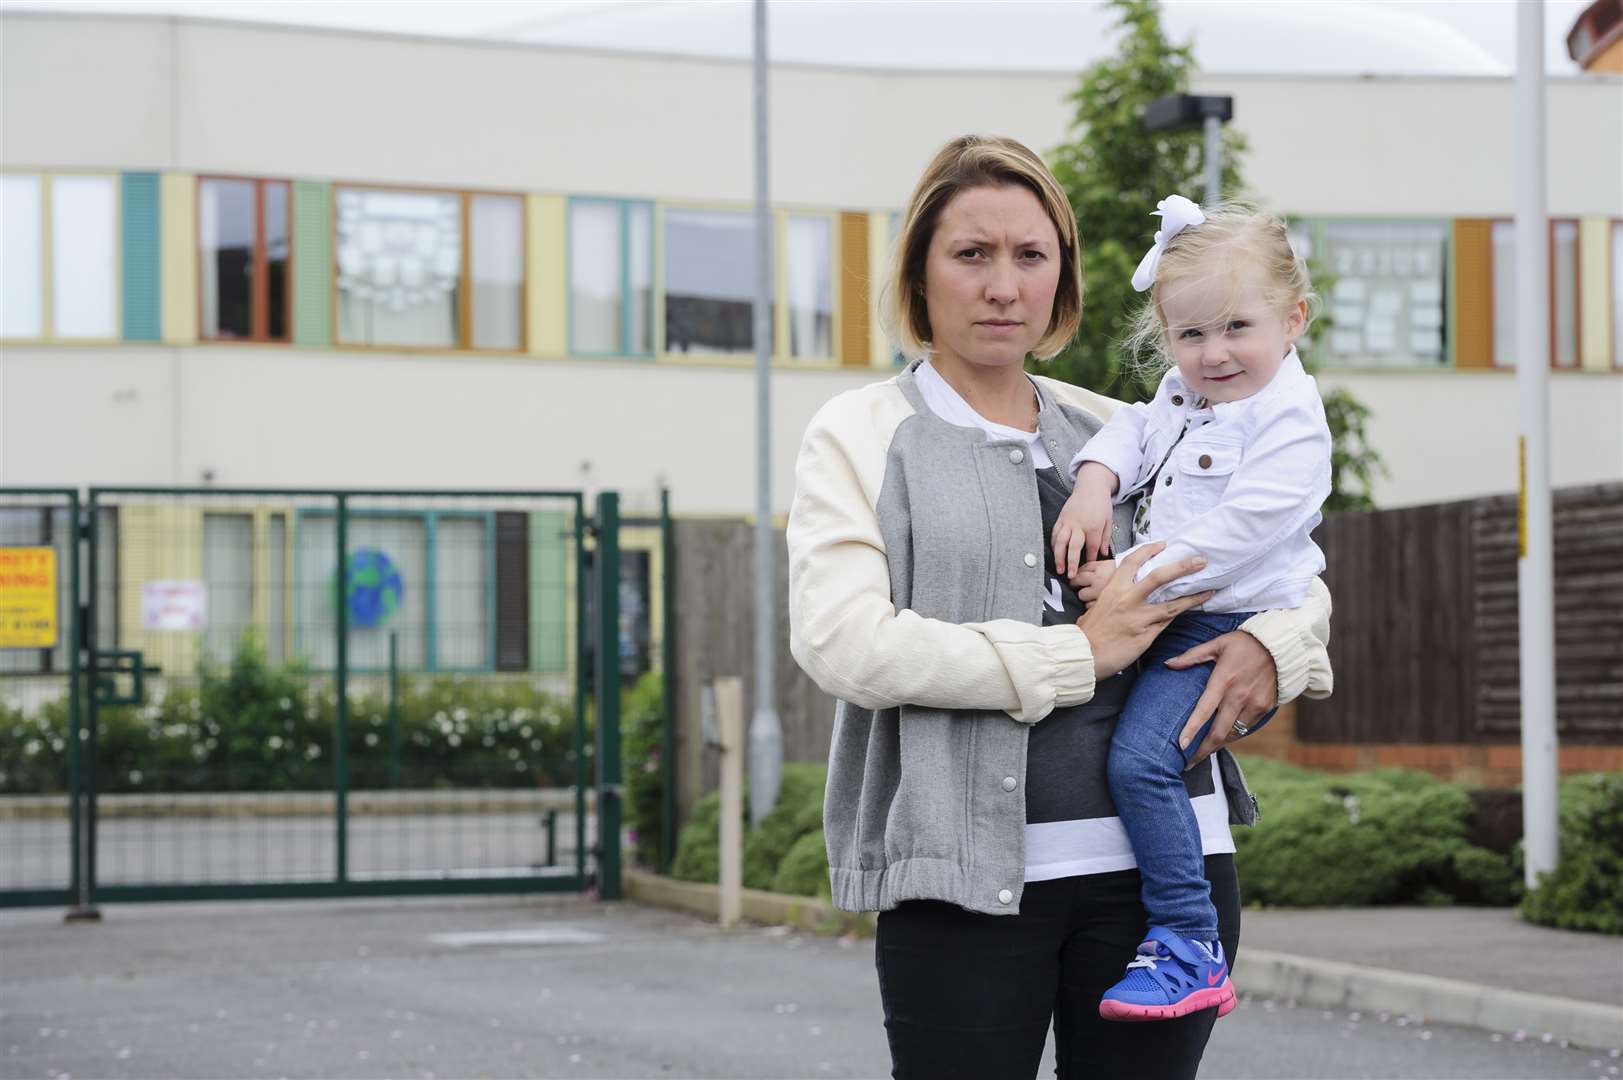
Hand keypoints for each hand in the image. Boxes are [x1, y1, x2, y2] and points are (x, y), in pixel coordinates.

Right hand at [1051, 464, 1117, 575]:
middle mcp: (1079, 525)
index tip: (1089, 568)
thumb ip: (1105, 538)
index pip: (1091, 547)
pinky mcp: (1061, 518)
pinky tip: (1054, 553)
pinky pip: (1054, 533)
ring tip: (1059, 569)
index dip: (1090, 559)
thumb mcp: (1109, 521)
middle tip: (1070, 576)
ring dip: (1058, 556)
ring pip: (1060, 541)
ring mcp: (1068, 522)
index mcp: (1093, 526)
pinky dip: (1053, 544)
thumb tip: (1103, 555)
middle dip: (1071, 563)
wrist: (1091, 487)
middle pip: (1073, 547)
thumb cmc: (1101, 504)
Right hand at [1076, 543, 1213, 679]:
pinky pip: (1166, 623)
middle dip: (1182, 567)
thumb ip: (1114, 599)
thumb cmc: (1088, 632)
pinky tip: (1190, 611)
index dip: (1148, 550)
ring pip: (1172, 604)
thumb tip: (1125, 596)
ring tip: (1209, 590)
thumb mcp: (1098, 607)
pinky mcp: (1146, 634)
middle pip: (1159, 577)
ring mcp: (1139, 617)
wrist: (1083, 654)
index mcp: (1113, 589)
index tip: (1162, 544)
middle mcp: (1128, 599)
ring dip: (1193, 597)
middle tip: (1200, 560)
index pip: (1132, 562)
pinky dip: (1179, 616)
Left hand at [1169, 631, 1278, 766]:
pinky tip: (1223, 736)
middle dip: (1203, 751)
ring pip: (1233, 734)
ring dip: (1218, 744)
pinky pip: (1246, 727)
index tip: (1181, 746)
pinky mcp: (1265, 708)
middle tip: (1189, 762)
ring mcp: (1254, 704)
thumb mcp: (1217, 644)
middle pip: (1219, 732)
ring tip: (1203, 751)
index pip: (1204, 710)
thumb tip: (1168, 664)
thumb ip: (1192, 656)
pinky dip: (1233, 734)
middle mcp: (1239, 696)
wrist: (1281, 646)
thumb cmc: (1245, 643)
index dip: (1192, 729)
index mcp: (1223, 680)